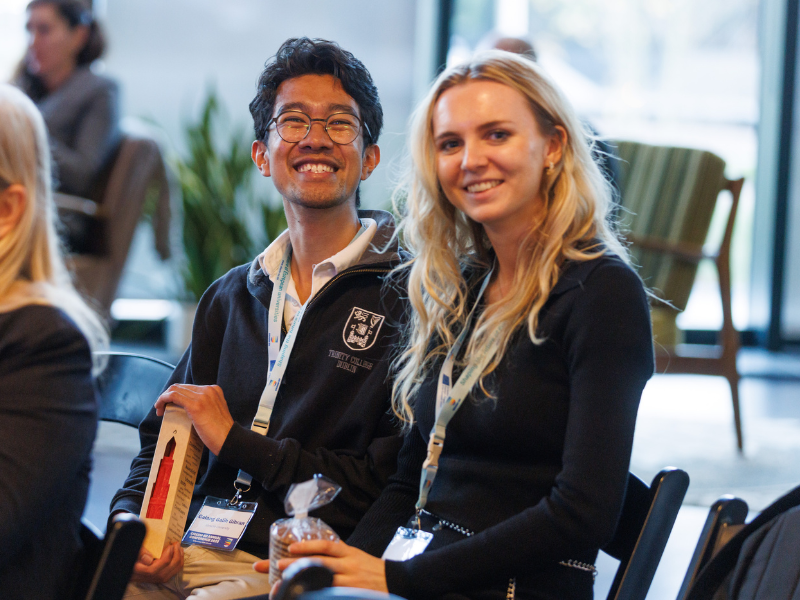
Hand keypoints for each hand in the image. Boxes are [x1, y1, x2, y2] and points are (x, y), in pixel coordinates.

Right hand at [129, 542, 183, 583]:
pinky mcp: (157, 577)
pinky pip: (170, 574)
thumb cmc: (131, 552)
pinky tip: (178, 555)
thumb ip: (139, 552)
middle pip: (164, 573)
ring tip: (179, 548)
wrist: (127, 562)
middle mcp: (145, 577)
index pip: (153, 570)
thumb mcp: (133, 548)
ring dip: (178, 561)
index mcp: (138, 571)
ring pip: (169, 575)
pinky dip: (177, 565)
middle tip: (176, 544)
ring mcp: (152, 579)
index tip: (170, 546)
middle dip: (175, 558)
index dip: (165, 558)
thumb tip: (149, 559)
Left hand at [155, 384, 233, 454]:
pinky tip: (159, 408)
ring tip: (159, 409)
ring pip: (175, 389)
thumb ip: (205, 406)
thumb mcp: (214, 412)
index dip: (176, 394)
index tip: (170, 405)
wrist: (229, 439)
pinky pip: (173, 396)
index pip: (189, 387)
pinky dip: (163, 400)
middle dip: (168, 396)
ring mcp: (202, 396)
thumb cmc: (221, 432)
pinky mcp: (195, 405)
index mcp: (214, 390)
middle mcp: (208, 389)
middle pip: (181, 386)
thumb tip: (187, 409)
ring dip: (163, 398)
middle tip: (162, 408)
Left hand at [254, 540, 387, 591]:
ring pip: (321, 581)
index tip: (290, 547)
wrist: (396, 580)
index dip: (308, 546)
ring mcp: (350, 582)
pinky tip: (304, 594)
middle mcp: (348, 566)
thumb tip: (313, 554)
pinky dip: (317, 593)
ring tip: (282, 583)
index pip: (326, 546)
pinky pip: (331, 594)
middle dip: (294, 564)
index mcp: (348, 553)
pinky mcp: (352, 594)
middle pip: (318, 564)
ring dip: (300, 581)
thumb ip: (338, 555)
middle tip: (275, 565)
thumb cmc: (372, 569)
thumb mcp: (356, 556)